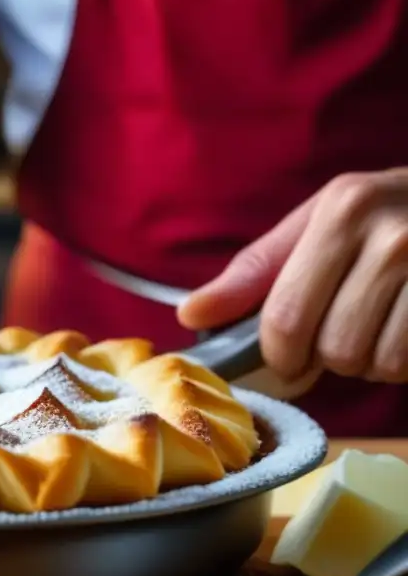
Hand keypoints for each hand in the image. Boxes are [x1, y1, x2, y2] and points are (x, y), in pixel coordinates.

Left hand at [178, 169, 407, 382]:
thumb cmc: (380, 217)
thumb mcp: (315, 226)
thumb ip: (252, 274)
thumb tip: (190, 316)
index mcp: (342, 211)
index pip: (286, 319)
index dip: (279, 356)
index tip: (286, 359)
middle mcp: (392, 235)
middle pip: (334, 350)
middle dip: (328, 359)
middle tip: (339, 337)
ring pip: (379, 364)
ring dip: (371, 363)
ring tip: (379, 327)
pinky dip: (403, 362)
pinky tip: (404, 329)